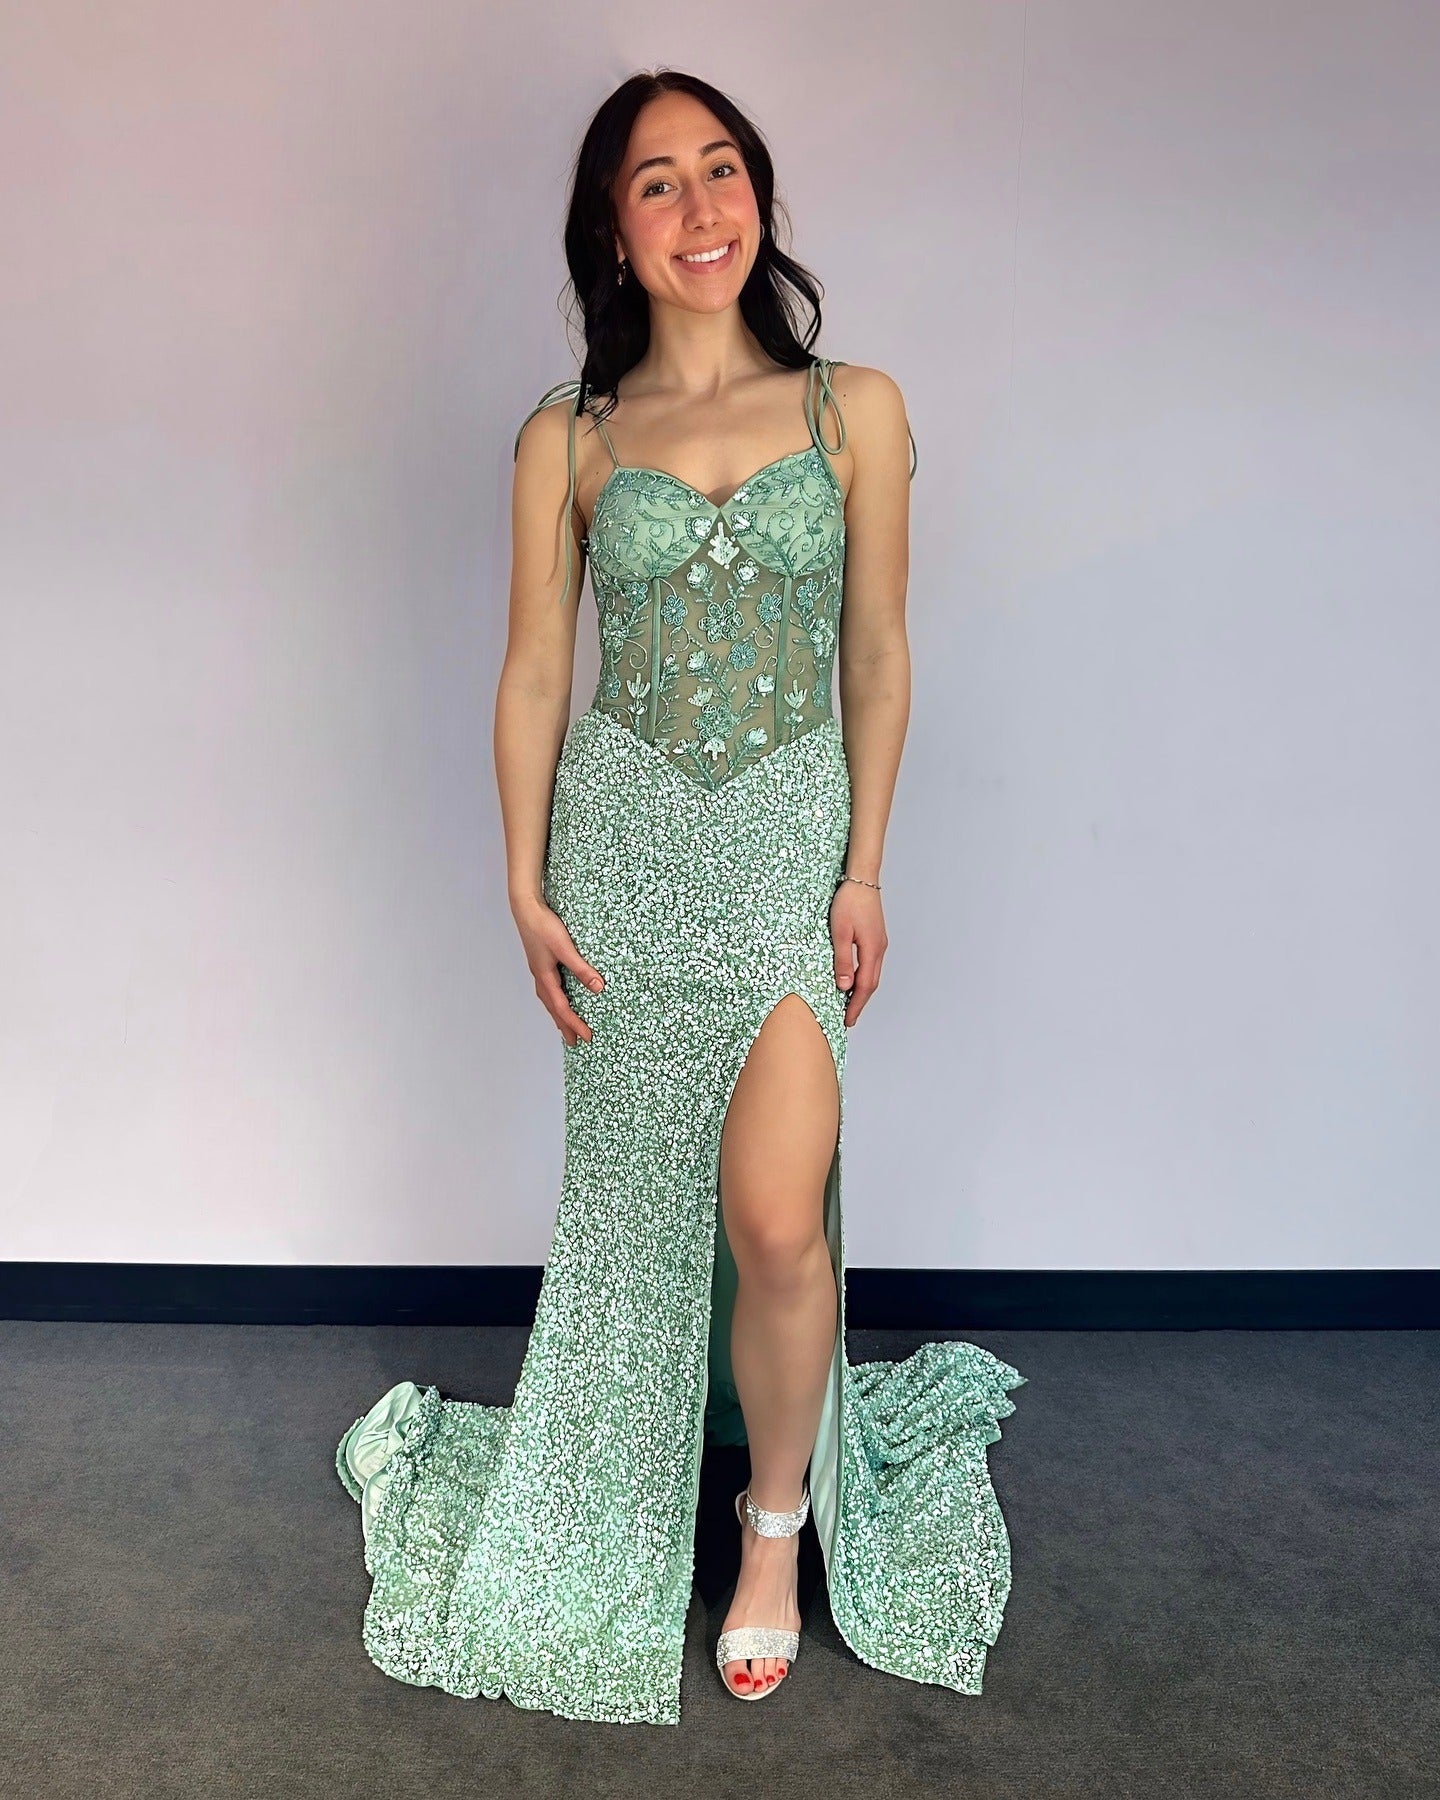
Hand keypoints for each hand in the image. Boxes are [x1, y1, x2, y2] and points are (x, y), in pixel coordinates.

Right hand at [510, 894, 604, 1046]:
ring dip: (558, 1013)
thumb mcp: (565, 948)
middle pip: (553, 1008)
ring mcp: (539, 969)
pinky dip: (555, 998)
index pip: (562, 1008)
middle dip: (564, 1025)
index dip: (574, 1024)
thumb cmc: (543, 926)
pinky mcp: (541, 960)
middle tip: (574, 1041)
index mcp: (545, 977)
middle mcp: (540, 976)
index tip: (587, 1037)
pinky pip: (549, 987)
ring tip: (565, 1024)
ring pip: (549, 998)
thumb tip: (598, 988)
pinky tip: (561, 993)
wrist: (526, 907)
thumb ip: (581, 968)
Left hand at [830, 879, 886, 1027]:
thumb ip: (842, 960)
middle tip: (848, 1019)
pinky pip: (871, 964)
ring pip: (872, 974)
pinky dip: (863, 977)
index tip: (847, 1021)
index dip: (856, 1006)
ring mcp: (879, 943)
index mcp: (872, 950)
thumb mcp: (839, 932)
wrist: (862, 879)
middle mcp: (879, 949)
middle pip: (872, 984)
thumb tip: (844, 986)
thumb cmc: (849, 902)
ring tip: (849, 1004)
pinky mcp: (876, 937)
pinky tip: (854, 980)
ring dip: (862, 991)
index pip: (865, 986)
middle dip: (860, 1003)